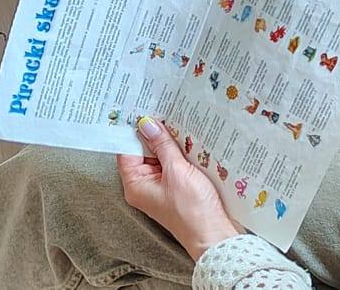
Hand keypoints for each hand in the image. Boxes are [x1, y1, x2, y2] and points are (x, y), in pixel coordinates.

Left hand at [117, 117, 239, 261]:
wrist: (213, 233)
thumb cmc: (192, 208)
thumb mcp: (176, 170)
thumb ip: (162, 145)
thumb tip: (146, 123)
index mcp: (136, 185)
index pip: (126, 151)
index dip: (133, 130)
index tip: (141, 107)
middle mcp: (144, 185)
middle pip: (143, 151)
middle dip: (154, 132)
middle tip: (163, 106)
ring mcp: (160, 185)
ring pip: (159, 155)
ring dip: (169, 140)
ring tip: (177, 117)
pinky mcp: (176, 185)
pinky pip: (172, 162)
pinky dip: (178, 150)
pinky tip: (188, 136)